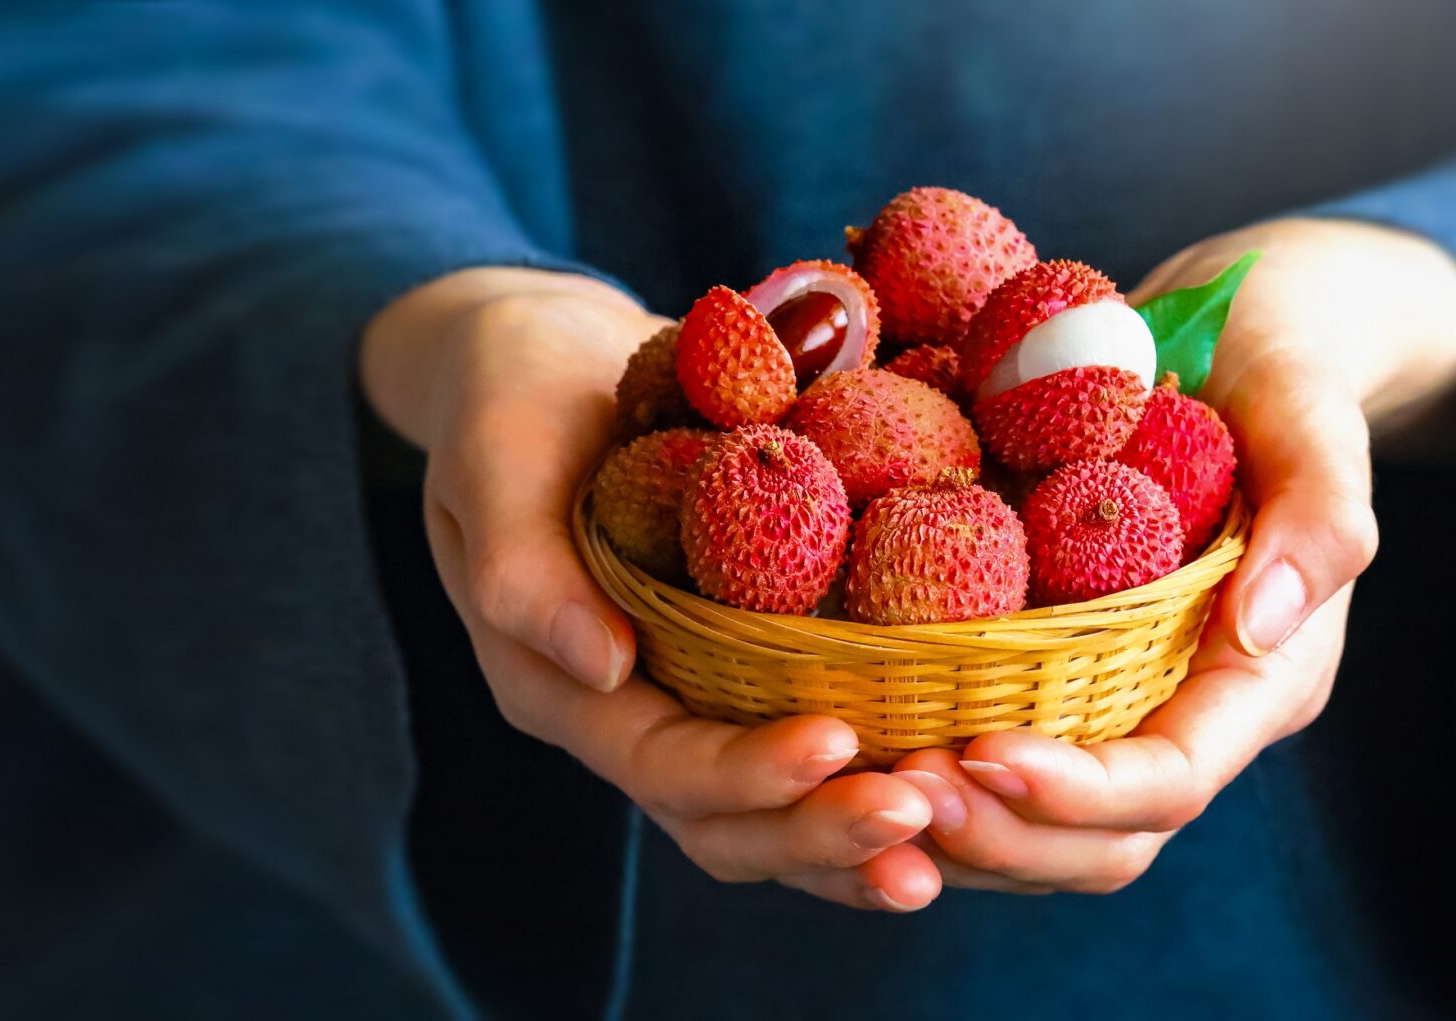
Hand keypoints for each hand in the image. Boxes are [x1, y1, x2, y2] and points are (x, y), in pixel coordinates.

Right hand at [360, 268, 941, 910]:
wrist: (553, 359)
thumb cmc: (515, 395)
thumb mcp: (497, 453)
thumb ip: (521, 564)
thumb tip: (601, 667)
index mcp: (558, 686)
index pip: (660, 764)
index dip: (747, 770)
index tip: (836, 741)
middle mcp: (630, 717)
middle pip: (728, 824)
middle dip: (820, 832)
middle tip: (921, 816)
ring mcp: (693, 701)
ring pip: (777, 813)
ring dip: (858, 837)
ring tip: (951, 839)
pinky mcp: (748, 671)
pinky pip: (814, 753)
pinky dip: (877, 776)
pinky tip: (958, 782)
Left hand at [895, 218, 1455, 892]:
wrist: (1236, 332)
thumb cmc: (1282, 362)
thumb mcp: (1311, 405)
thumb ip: (1319, 510)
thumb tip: (1266, 621)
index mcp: (1262, 676)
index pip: (1172, 780)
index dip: (1079, 792)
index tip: (983, 754)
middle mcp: (1190, 713)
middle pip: (1102, 843)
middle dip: (1001, 834)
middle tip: (898, 787)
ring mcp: (1122, 703)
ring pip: (1043, 832)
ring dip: (956, 828)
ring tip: (861, 782)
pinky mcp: (1060, 677)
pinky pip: (998, 763)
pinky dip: (933, 773)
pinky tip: (852, 741)